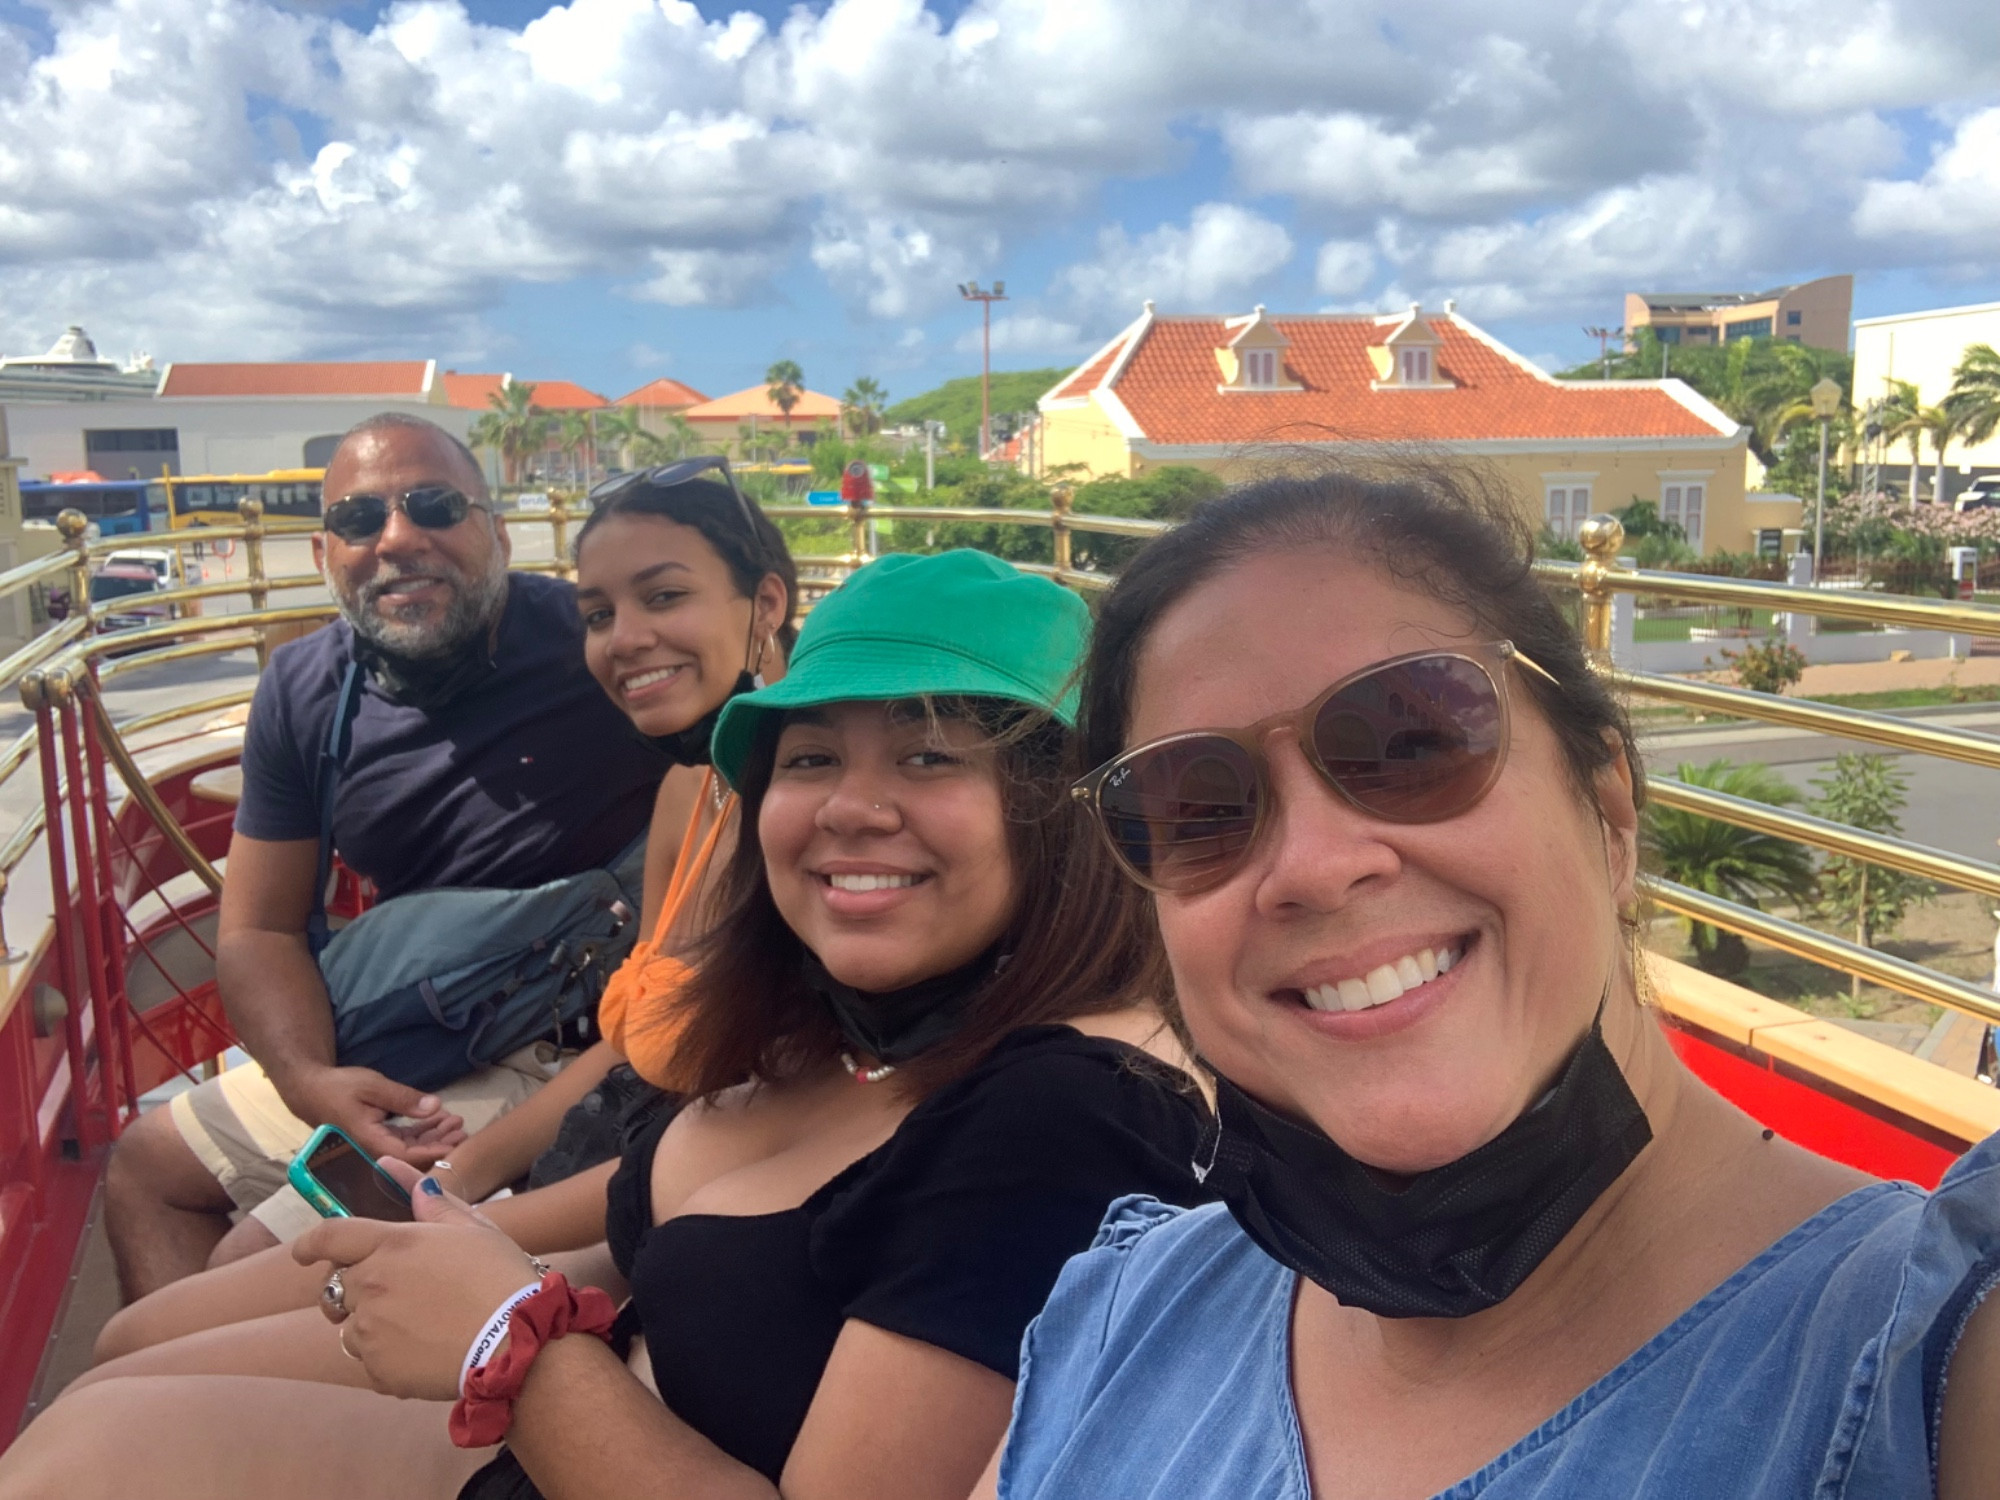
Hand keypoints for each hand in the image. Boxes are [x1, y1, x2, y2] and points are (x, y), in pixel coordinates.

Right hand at [279, 1065, 467, 1165]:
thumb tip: (435, 1106)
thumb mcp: (373, 1087)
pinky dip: (421, 1129)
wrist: (310, 1090)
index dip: (435, 1151)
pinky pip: (403, 1138)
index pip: (409, 1156)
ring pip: (411, 1146)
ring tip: (455, 1121)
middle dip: (440, 1141)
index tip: (457, 1142)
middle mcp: (374, 1149)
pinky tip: (437, 1118)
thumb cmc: (339, 1087)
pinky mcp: (377, 1136)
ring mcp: (376, 1144)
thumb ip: (404, 1099)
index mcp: (371, 1142)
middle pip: (413, 1154)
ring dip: (434, 1134)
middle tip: (461, 1127)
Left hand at [295, 1160, 538, 1401]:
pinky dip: (389, 1357)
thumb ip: (429, 1201)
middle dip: (354, 1289)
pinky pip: (370, 1361)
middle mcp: (371, 1285)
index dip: (309, 1243)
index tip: (302, 1252)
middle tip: (393, 1295)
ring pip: (352, 1327)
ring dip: (372, 1324)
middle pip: (337, 1286)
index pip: (329, 1237)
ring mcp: (370, 1330)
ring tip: (418, 1327)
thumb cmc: (499, 1277)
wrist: (515, 1342)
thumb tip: (391, 1167)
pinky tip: (426, 1351)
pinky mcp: (377, 1370)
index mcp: (391, 1244)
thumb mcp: (472, 1229)